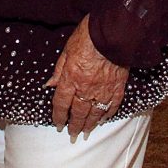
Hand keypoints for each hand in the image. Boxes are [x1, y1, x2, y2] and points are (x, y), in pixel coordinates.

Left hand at [47, 16, 127, 136]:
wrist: (112, 31)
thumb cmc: (88, 36)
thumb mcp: (67, 50)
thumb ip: (59, 70)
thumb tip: (49, 85)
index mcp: (71, 79)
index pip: (61, 104)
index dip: (58, 116)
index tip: (58, 125)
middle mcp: (86, 88)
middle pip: (78, 113)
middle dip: (74, 126)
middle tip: (72, 136)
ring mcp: (103, 90)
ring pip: (95, 113)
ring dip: (89, 125)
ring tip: (86, 133)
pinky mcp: (117, 87)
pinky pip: (112, 106)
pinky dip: (107, 114)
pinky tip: (103, 120)